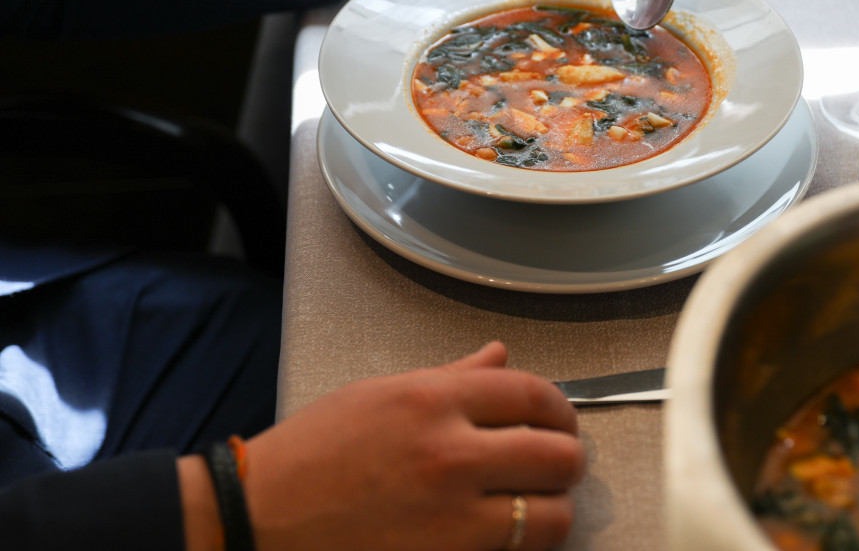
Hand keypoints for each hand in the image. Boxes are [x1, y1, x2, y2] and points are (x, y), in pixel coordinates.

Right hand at [182, 342, 585, 550]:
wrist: (260, 515)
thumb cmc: (314, 451)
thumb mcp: (381, 393)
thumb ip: (452, 376)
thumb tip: (500, 355)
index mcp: (434, 400)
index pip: (534, 394)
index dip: (560, 408)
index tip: (560, 420)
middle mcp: (450, 454)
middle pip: (558, 455)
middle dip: (568, 459)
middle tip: (558, 462)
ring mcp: (450, 517)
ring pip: (550, 515)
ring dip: (552, 508)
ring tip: (537, 502)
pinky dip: (520, 542)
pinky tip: (504, 530)